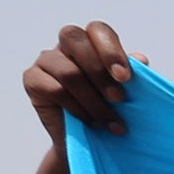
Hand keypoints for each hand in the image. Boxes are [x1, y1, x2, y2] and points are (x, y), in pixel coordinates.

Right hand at [25, 21, 134, 142]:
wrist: (91, 142)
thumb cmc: (111, 112)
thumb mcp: (127, 94)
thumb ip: (130, 74)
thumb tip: (141, 58)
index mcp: (91, 43)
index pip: (98, 30)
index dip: (111, 50)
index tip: (125, 78)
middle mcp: (66, 47)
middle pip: (74, 39)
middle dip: (100, 71)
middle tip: (120, 99)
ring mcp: (46, 61)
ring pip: (69, 72)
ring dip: (95, 101)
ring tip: (113, 124)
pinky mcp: (32, 79)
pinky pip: (55, 89)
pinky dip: (78, 109)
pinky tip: (91, 122)